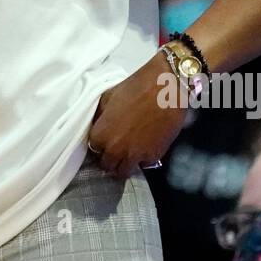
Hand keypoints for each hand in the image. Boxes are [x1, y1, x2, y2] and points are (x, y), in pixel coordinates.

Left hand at [87, 53, 188, 177]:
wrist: (167, 89)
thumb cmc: (136, 88)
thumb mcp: (108, 97)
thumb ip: (100, 116)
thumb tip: (98, 124)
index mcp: (101, 135)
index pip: (93, 149)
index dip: (100, 144)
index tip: (106, 139)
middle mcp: (115, 150)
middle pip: (107, 165)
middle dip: (111, 157)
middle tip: (117, 147)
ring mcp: (134, 156)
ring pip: (124, 172)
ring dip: (125, 164)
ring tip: (130, 151)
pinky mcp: (153, 157)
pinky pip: (144, 165)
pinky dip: (143, 158)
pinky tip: (146, 144)